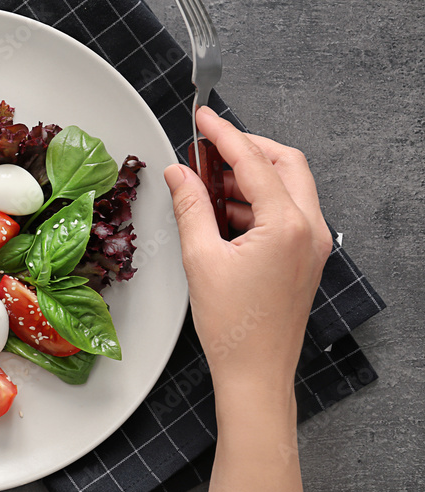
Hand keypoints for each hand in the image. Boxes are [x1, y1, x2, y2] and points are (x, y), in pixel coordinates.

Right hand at [164, 107, 332, 397]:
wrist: (256, 373)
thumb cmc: (234, 327)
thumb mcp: (200, 259)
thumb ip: (190, 207)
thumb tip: (179, 174)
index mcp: (288, 226)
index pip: (255, 161)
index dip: (224, 135)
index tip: (203, 118)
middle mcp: (310, 230)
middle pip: (285, 163)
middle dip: (246, 149)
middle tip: (208, 148)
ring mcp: (312, 244)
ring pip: (287, 186)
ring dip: (249, 177)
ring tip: (206, 185)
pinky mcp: (304, 257)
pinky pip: (285, 212)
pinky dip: (255, 202)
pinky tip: (221, 213)